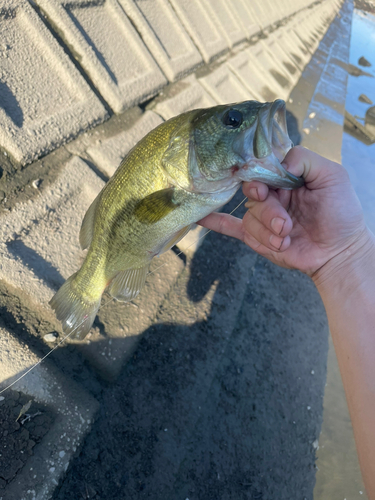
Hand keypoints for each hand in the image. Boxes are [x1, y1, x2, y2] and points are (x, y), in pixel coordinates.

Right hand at [199, 146, 368, 276]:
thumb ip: (304, 159)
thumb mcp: (332, 176)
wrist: (339, 253)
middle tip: (285, 224)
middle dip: (269, 211)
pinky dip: (214, 222)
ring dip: (268, 231)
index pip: (262, 169)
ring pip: (250, 217)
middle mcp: (272, 194)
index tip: (265, 189)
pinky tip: (199, 218)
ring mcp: (263, 217)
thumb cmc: (341, 213)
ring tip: (287, 238)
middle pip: (253, 194)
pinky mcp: (256, 237)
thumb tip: (276, 163)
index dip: (259, 177)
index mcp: (286, 177)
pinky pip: (231, 227)